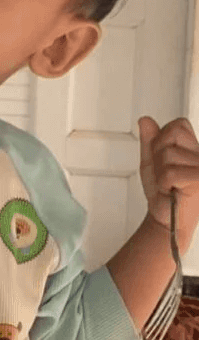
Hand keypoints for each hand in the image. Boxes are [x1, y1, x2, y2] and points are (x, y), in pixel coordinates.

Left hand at [138, 116, 198, 253]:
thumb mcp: (151, 163)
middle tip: (166, 176)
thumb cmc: (162, 193)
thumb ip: (149, 141)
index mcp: (193, 146)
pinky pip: (169, 172)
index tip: (164, 162)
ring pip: (167, 155)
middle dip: (158, 158)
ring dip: (160, 174)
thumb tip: (145, 120)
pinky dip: (163, 183)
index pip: (176, 125)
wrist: (166, 219)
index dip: (161, 142)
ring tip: (169, 184)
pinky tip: (172, 190)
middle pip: (169, 137)